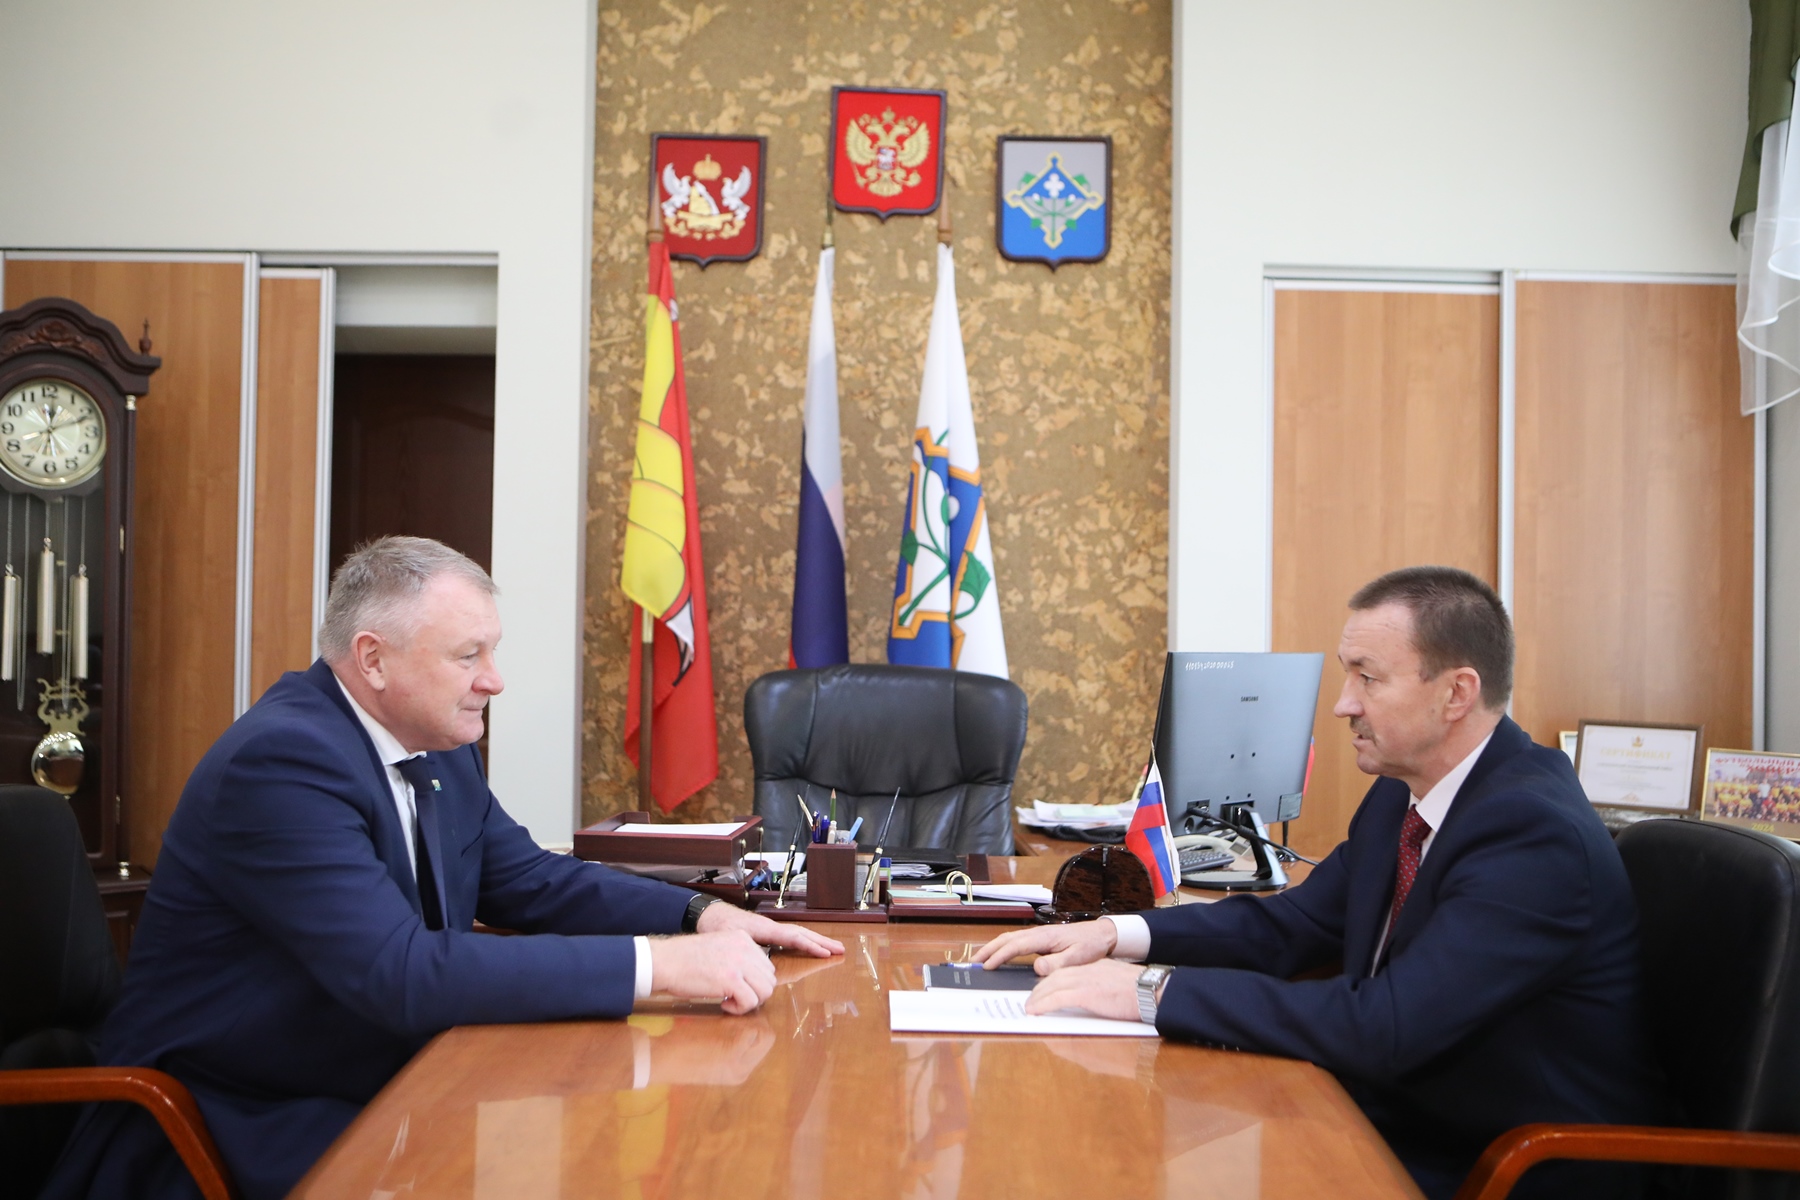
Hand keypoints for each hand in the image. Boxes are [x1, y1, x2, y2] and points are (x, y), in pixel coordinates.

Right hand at [648, 931, 775, 1013]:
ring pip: (765, 991)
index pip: (765, 965)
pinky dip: (739, 1009)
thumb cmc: (685, 959)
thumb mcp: (718, 948)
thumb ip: (737, 957)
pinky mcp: (731, 980)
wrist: (665, 961)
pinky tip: (724, 1005)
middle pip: (769, 979)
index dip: (754, 982)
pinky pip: (750, 1002)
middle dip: (755, 993)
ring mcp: (739, 963)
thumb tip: (753, 979)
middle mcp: (745, 947)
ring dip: (750, 1002)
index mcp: (742, 937)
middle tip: (735, 997)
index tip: (737, 987)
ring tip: (730, 1002)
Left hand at [695, 901, 844, 957]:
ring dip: (816, 941)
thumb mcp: (730, 938)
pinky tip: (809, 948)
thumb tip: (760, 963)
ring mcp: (770, 929)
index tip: (826, 953)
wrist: (708, 915)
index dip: (810, 945)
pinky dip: (803, 941)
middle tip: (840, 950)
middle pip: (802, 933)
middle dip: (822, 942)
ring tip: (832, 949)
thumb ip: (745, 949)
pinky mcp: (766, 933)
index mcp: (765, 928)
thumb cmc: (717, 926)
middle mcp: (771, 926)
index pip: (793, 937)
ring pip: (798, 934)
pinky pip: (790, 937)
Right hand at [968, 919, 1118, 974]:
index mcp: (1044, 936)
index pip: (1015, 946)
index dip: (999, 955)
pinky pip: (1017, 942)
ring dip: (993, 947)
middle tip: (973, 961)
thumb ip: (1058, 963)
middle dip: (988, 949)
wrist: (1101, 934)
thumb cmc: (1090, 944)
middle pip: (1006, 939)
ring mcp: (1038, 936)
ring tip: (980, 959)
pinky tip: (1000, 956)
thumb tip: (1037, 968)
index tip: (987, 966)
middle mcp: (1038, 933)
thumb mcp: (1078, 957)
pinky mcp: (1040, 940)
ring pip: (1010, 939)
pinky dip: (1003, 947)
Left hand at [1024, 958, 1144, 1021]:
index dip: (1051, 982)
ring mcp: (1086, 980)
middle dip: (1039, 989)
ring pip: (1052, 986)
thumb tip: (1089, 999)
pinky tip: (1035, 1011)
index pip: (1066, 972)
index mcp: (1095, 968)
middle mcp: (1087, 970)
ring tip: (1029, 1007)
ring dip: (1037, 997)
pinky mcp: (1087, 993)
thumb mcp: (1116, 987)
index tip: (1042, 991)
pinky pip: (1058, 998)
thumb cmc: (1142, 993)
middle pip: (1055, 977)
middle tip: (1030, 1000)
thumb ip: (1099, 991)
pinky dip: (1043, 1004)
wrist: (1154, 991)